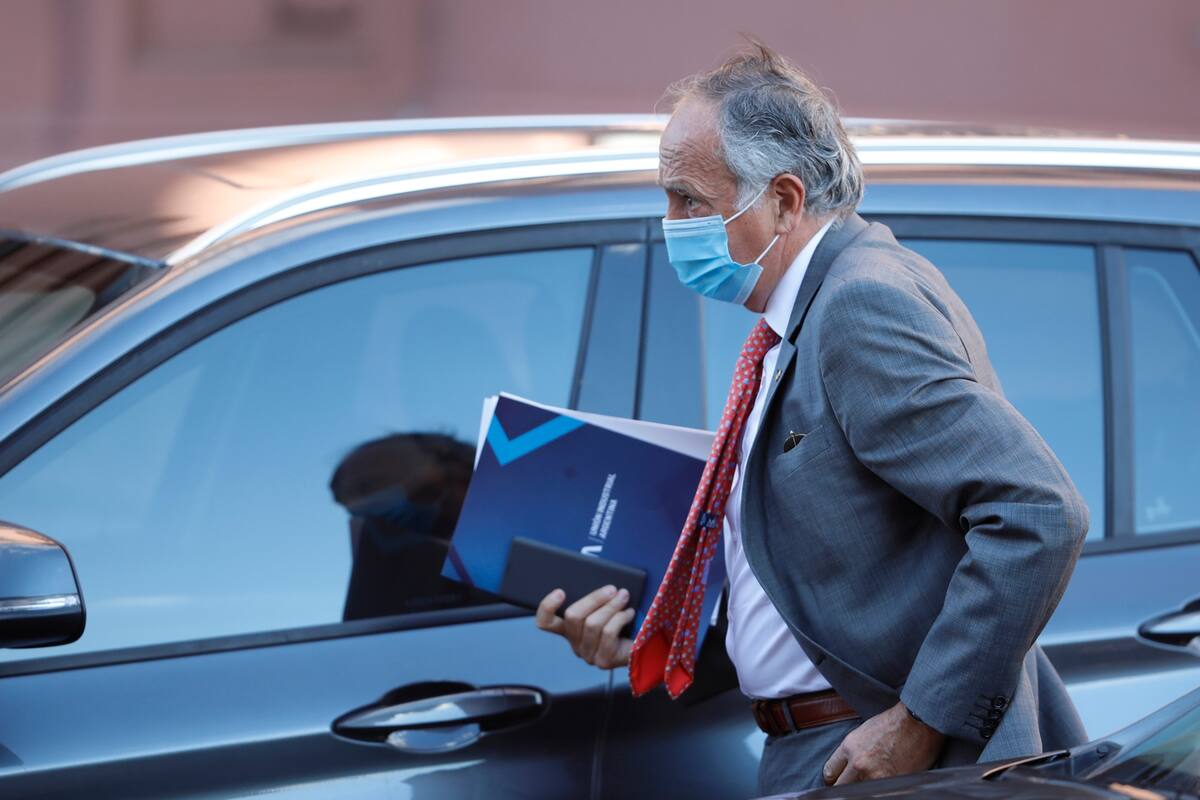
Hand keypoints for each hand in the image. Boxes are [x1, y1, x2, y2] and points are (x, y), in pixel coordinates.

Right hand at [535, 585, 635, 668]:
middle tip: (612, 588)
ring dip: (611, 606)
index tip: (560, 591)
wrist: (648, 646)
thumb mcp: (607, 606)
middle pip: (572, 616)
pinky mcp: (603, 661)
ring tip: (624, 596)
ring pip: (592, 624)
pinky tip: (629, 613)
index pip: (545, 622)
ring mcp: (588, 654)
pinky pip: (607, 633)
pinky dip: (620, 618)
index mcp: (570, 629)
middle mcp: (575, 643)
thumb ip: (598, 597)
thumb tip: (599, 583)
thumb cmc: (626, 622)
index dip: (547, 607)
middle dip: (594, 598)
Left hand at [823, 701, 944, 785]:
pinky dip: (879, 791)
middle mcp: (858, 763)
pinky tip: (884, 785)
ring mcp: (875, 776)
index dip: (833, 778)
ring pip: (858, 792)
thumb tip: (847, 766)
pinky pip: (878, 792)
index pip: (830, 771)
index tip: (838, 780)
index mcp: (849, 747)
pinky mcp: (892, 784)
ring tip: (870, 783)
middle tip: (851, 785)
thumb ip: (852, 750)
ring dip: (863, 788)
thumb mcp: (863, 732)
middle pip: (841, 786)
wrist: (919, 722)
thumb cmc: (894, 724)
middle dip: (845, 786)